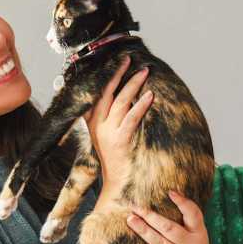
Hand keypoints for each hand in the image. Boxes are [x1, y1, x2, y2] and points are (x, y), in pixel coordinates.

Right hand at [84, 55, 152, 205]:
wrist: (116, 183)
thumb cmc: (115, 158)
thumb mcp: (104, 137)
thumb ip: (107, 118)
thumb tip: (120, 97)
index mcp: (92, 123)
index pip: (97, 94)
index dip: (106, 77)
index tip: (116, 62)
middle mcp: (98, 126)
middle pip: (106, 93)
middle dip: (118, 74)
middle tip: (129, 59)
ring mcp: (108, 133)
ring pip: (120, 102)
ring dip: (133, 85)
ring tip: (144, 72)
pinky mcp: (120, 141)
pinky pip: (131, 119)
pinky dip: (140, 106)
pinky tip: (150, 96)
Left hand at [125, 190, 211, 243]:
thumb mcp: (195, 235)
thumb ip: (185, 220)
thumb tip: (167, 195)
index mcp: (200, 234)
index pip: (194, 215)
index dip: (183, 203)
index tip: (170, 192)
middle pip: (169, 228)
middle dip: (150, 216)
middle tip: (134, 206)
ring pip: (160, 243)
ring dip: (143, 230)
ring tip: (131, 220)